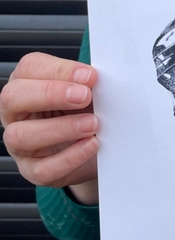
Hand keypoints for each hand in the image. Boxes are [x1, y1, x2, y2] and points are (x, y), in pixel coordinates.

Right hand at [0, 53, 99, 203]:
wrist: (97, 147)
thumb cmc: (85, 112)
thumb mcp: (86, 91)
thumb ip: (87, 82)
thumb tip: (93, 77)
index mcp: (27, 84)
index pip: (29, 68)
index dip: (59, 70)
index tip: (90, 76)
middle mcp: (16, 113)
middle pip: (13, 98)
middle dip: (50, 94)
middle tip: (85, 96)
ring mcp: (20, 144)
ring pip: (21, 135)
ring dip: (61, 128)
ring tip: (92, 124)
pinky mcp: (33, 170)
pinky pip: (44, 168)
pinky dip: (70, 157)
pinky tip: (91, 145)